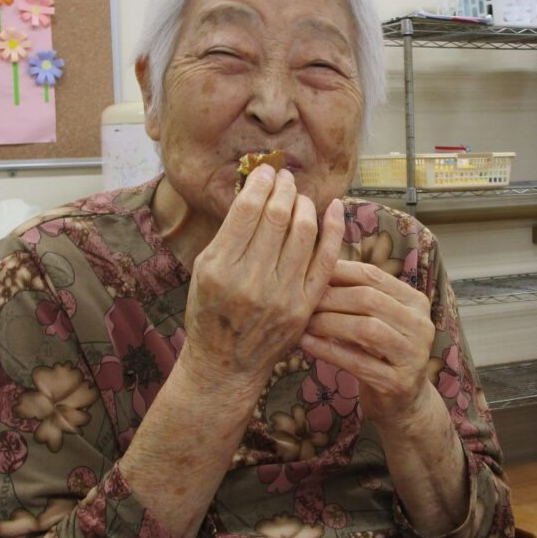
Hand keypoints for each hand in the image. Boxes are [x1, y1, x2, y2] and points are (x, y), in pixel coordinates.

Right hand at [183, 165, 344, 388]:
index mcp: (218, 268)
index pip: (247, 211)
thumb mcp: (204, 272)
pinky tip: (332, 208)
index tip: (266, 171)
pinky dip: (333, 228)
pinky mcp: (303, 307)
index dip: (260, 183)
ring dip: (305, 205)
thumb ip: (229, 235)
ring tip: (300, 197)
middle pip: (277, 217)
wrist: (226, 366)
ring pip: (303, 232)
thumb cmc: (210, 314)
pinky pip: (326, 259)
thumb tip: (255, 191)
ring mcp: (281, 296)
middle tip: (285, 178)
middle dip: (284, 188)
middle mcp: (250, 281)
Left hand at [300, 259, 435, 425]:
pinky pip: (358, 363)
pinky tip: (307, 344)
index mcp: (415, 302)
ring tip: (303, 322)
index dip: (339, 271)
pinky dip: (329, 351)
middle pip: (370, 299)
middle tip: (301, 299)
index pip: (373, 275)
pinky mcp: (398, 383)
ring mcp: (413, 355)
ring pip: (366, 329)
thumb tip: (317, 264)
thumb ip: (358, 296)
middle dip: (330, 298)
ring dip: (329, 323)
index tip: (310, 271)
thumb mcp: (377, 320)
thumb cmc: (382, 354)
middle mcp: (420, 325)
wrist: (404, 403)